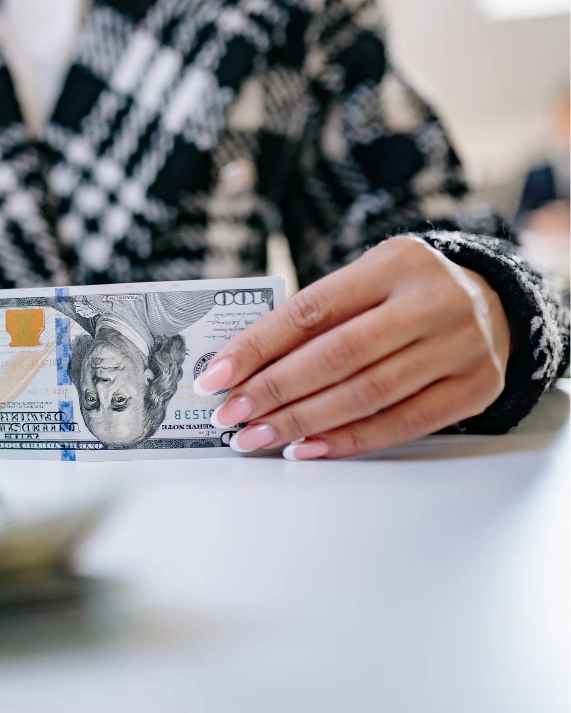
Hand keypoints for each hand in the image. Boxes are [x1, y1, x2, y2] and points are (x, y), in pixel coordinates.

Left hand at [195, 237, 511, 458]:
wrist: (498, 300)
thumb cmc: (407, 293)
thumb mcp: (368, 280)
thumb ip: (317, 316)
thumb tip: (242, 366)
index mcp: (395, 264)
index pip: (311, 310)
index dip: (257, 346)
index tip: (215, 376)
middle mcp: (432, 302)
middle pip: (337, 356)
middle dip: (274, 391)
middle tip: (230, 415)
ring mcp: (460, 346)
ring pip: (367, 394)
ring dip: (302, 422)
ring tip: (257, 436)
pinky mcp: (475, 387)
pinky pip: (402, 423)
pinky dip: (349, 440)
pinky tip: (307, 448)